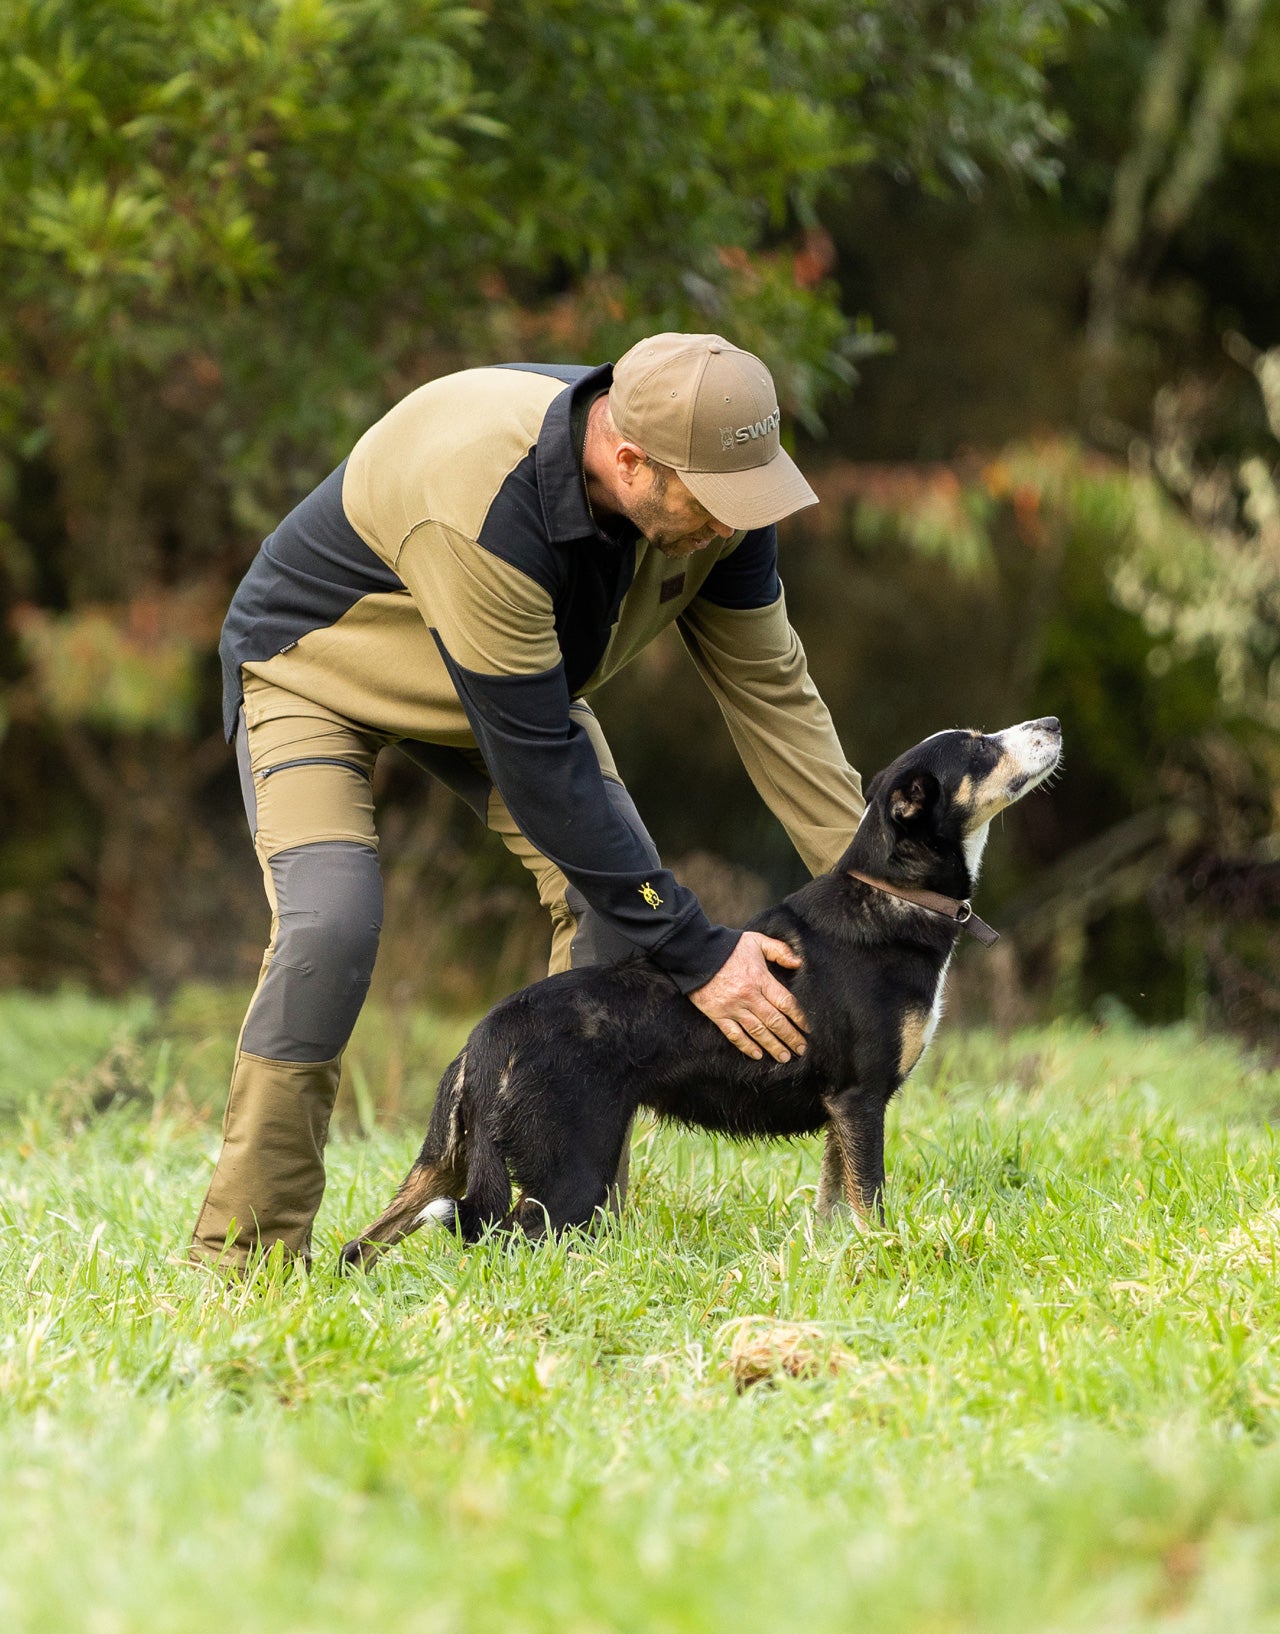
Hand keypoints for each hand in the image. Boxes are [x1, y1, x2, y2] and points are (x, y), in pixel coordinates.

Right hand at [689, 931, 806, 1062]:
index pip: (786, 1003)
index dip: (799, 1018)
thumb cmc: (728, 946)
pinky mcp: (718, 1014)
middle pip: (775, 1021)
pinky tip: (757, 1054)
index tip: (808, 1029)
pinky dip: (746, 1046)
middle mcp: (749, 996)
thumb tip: (799, 963)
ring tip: (784, 1057)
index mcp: (760, 979)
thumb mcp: (757, 941)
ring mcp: (733, 1007)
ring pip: (757, 1032)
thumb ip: (780, 950)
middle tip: (801, 1050)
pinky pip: (734, 1034)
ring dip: (772, 1046)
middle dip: (790, 1037)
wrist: (695, 952)